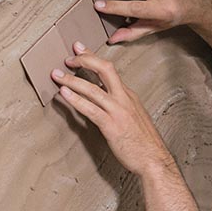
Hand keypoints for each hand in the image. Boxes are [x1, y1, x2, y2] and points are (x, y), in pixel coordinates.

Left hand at [51, 42, 174, 176]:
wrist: (154, 160)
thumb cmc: (144, 143)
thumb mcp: (134, 117)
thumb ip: (119, 107)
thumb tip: (103, 102)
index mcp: (129, 96)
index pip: (109, 70)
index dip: (93, 58)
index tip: (80, 50)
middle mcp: (124, 99)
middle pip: (104, 69)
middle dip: (84, 60)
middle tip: (68, 58)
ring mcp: (118, 112)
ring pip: (93, 89)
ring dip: (72, 80)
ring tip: (57, 75)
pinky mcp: (111, 126)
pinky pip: (90, 109)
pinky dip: (75, 100)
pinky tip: (64, 94)